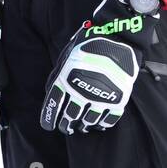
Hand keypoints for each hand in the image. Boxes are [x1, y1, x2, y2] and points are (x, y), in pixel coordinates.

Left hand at [40, 0, 158, 134]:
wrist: (116, 39)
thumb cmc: (87, 47)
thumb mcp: (66, 58)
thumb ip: (57, 77)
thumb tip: (51, 94)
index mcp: (65, 79)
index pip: (54, 105)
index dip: (49, 118)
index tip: (48, 126)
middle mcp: (81, 91)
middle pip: (70, 116)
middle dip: (65, 125)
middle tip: (65, 128)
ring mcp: (100, 97)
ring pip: (89, 120)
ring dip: (83, 126)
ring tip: (80, 127)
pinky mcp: (118, 99)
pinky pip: (109, 119)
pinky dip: (102, 124)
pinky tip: (98, 125)